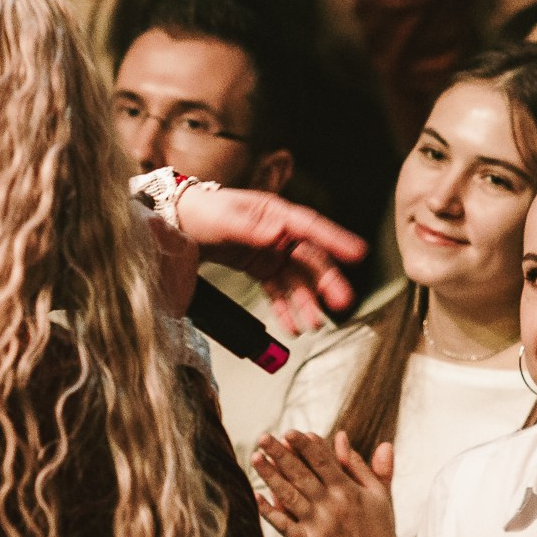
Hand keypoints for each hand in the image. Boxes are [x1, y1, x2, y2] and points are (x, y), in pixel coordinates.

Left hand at [174, 185, 364, 332]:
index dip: (335, 240)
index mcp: (274, 212)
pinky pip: (278, 289)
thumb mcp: (224, 219)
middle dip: (326, 282)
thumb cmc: (201, 212)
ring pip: (297, 278)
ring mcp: (271, 251)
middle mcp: (278, 232)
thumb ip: (251, 229)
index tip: (358, 253)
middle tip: (341, 303)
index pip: (310, 227)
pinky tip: (291, 324)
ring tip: (313, 323)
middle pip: (310, 258)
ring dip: (307, 301)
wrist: (178, 223)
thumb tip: (278, 233)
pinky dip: (285, 306)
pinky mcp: (261, 267)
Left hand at [252, 430, 409, 536]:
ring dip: (270, 475)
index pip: (322, 461)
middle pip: (301, 473)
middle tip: (262, 437)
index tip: (289, 432)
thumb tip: (343, 436)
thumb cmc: (379, 532)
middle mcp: (332, 504)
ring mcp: (319, 524)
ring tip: (255, 458)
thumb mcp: (378, 495)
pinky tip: (256, 496)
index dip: (305, 445)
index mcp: (348, 490)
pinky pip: (285, 525)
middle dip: (281, 453)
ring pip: (290, 494)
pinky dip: (270, 511)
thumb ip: (361, 464)